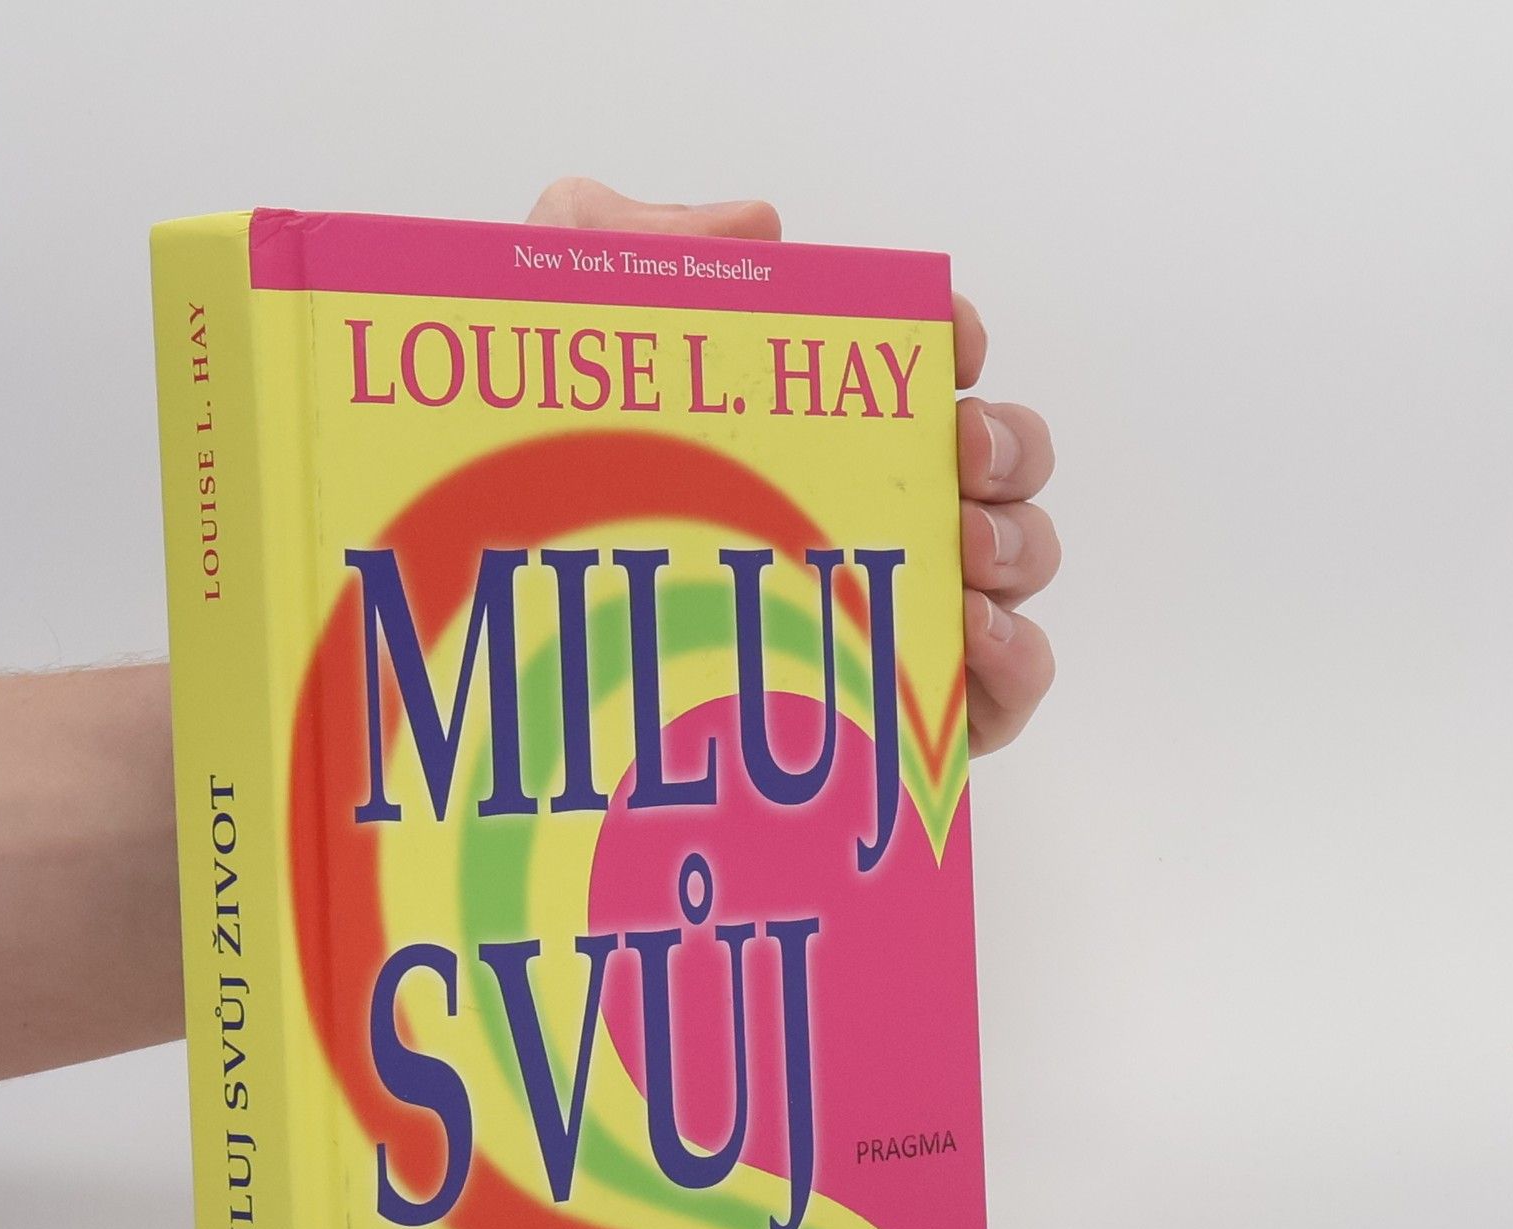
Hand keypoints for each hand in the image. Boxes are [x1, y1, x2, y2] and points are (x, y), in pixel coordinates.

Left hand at [528, 178, 1058, 755]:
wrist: (493, 668)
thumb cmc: (527, 501)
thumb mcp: (539, 345)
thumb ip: (612, 242)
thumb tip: (758, 227)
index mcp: (815, 428)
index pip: (925, 367)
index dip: (954, 340)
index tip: (944, 339)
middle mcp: (871, 512)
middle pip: (1002, 461)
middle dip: (1004, 444)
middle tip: (957, 451)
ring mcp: (900, 614)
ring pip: (1019, 561)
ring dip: (1014, 543)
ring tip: (960, 550)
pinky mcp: (913, 717)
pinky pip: (1007, 688)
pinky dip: (1017, 657)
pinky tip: (967, 635)